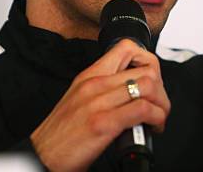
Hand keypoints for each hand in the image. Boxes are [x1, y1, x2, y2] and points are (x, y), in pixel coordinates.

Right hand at [30, 39, 170, 171]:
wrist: (40, 155)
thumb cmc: (61, 132)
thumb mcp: (79, 98)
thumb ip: (103, 89)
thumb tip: (130, 89)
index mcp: (89, 75)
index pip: (127, 47)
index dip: (148, 61)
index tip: (152, 81)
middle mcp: (95, 84)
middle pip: (146, 68)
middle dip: (161, 89)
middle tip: (158, 105)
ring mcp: (98, 102)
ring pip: (148, 86)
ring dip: (161, 104)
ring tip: (157, 118)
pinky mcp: (103, 123)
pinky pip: (143, 109)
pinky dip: (156, 118)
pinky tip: (153, 127)